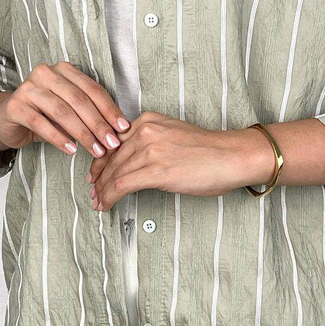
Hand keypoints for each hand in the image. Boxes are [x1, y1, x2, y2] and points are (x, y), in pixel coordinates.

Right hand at [0, 61, 130, 158]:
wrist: (7, 120)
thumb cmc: (45, 115)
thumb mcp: (70, 110)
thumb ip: (90, 113)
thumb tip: (119, 129)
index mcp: (64, 70)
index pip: (92, 89)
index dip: (110, 109)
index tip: (123, 129)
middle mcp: (45, 73)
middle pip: (79, 100)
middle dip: (98, 124)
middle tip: (112, 144)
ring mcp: (28, 88)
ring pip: (61, 111)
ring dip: (82, 133)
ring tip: (95, 151)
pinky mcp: (15, 106)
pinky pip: (40, 123)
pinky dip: (58, 138)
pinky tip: (71, 150)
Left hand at [86, 111, 276, 209]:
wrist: (231, 156)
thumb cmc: (210, 150)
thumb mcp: (173, 134)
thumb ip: (151, 142)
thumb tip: (134, 162)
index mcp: (147, 120)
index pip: (113, 141)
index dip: (101, 161)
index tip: (96, 173)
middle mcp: (144, 131)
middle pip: (110, 158)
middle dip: (98, 177)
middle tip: (93, 191)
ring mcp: (148, 150)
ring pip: (112, 173)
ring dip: (102, 191)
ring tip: (98, 202)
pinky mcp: (154, 170)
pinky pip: (121, 185)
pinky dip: (109, 197)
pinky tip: (105, 205)